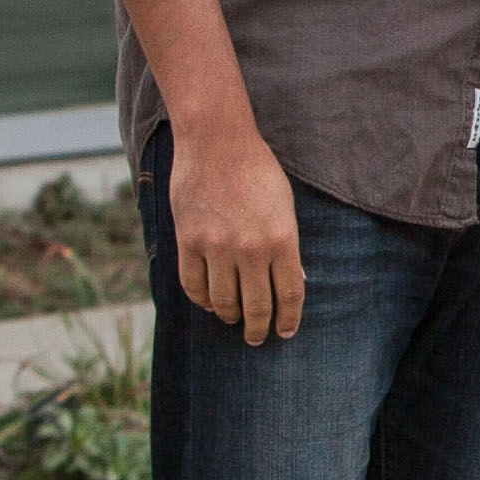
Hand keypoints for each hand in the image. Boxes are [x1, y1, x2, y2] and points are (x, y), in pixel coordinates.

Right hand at [166, 120, 304, 343]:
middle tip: (256, 337)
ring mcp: (216, 246)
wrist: (217, 141)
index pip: (290, 295)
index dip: (288, 319)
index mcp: (282, 239)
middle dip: (258, 328)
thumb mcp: (285, 206)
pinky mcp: (188, 240)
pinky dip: (202, 300)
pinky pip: (193, 285)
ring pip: (223, 301)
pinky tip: (209, 303)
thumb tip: (291, 281)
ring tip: (233, 320)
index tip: (285, 332)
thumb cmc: (257, 170)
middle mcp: (250, 248)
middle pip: (257, 306)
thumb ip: (286, 245)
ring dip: (230, 316)